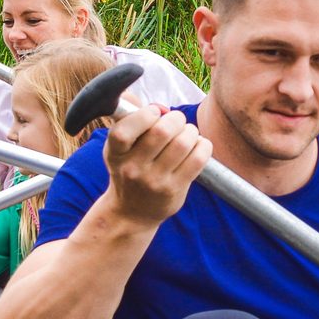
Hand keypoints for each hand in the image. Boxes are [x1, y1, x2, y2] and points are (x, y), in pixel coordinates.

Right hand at [102, 105, 209, 227]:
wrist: (130, 213)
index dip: (145, 115)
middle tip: (176, 122)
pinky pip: (199, 157)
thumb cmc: (127, 170)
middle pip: (162, 131)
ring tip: (187, 135)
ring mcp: (154, 181)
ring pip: (183, 142)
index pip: (125, 130)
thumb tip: (157, 105)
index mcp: (116, 153)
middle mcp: (133, 168)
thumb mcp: (118, 148)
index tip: (154, 113)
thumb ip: (130, 120)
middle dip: (175, 119)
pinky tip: (197, 146)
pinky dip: (203, 145)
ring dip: (190, 131)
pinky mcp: (175, 190)